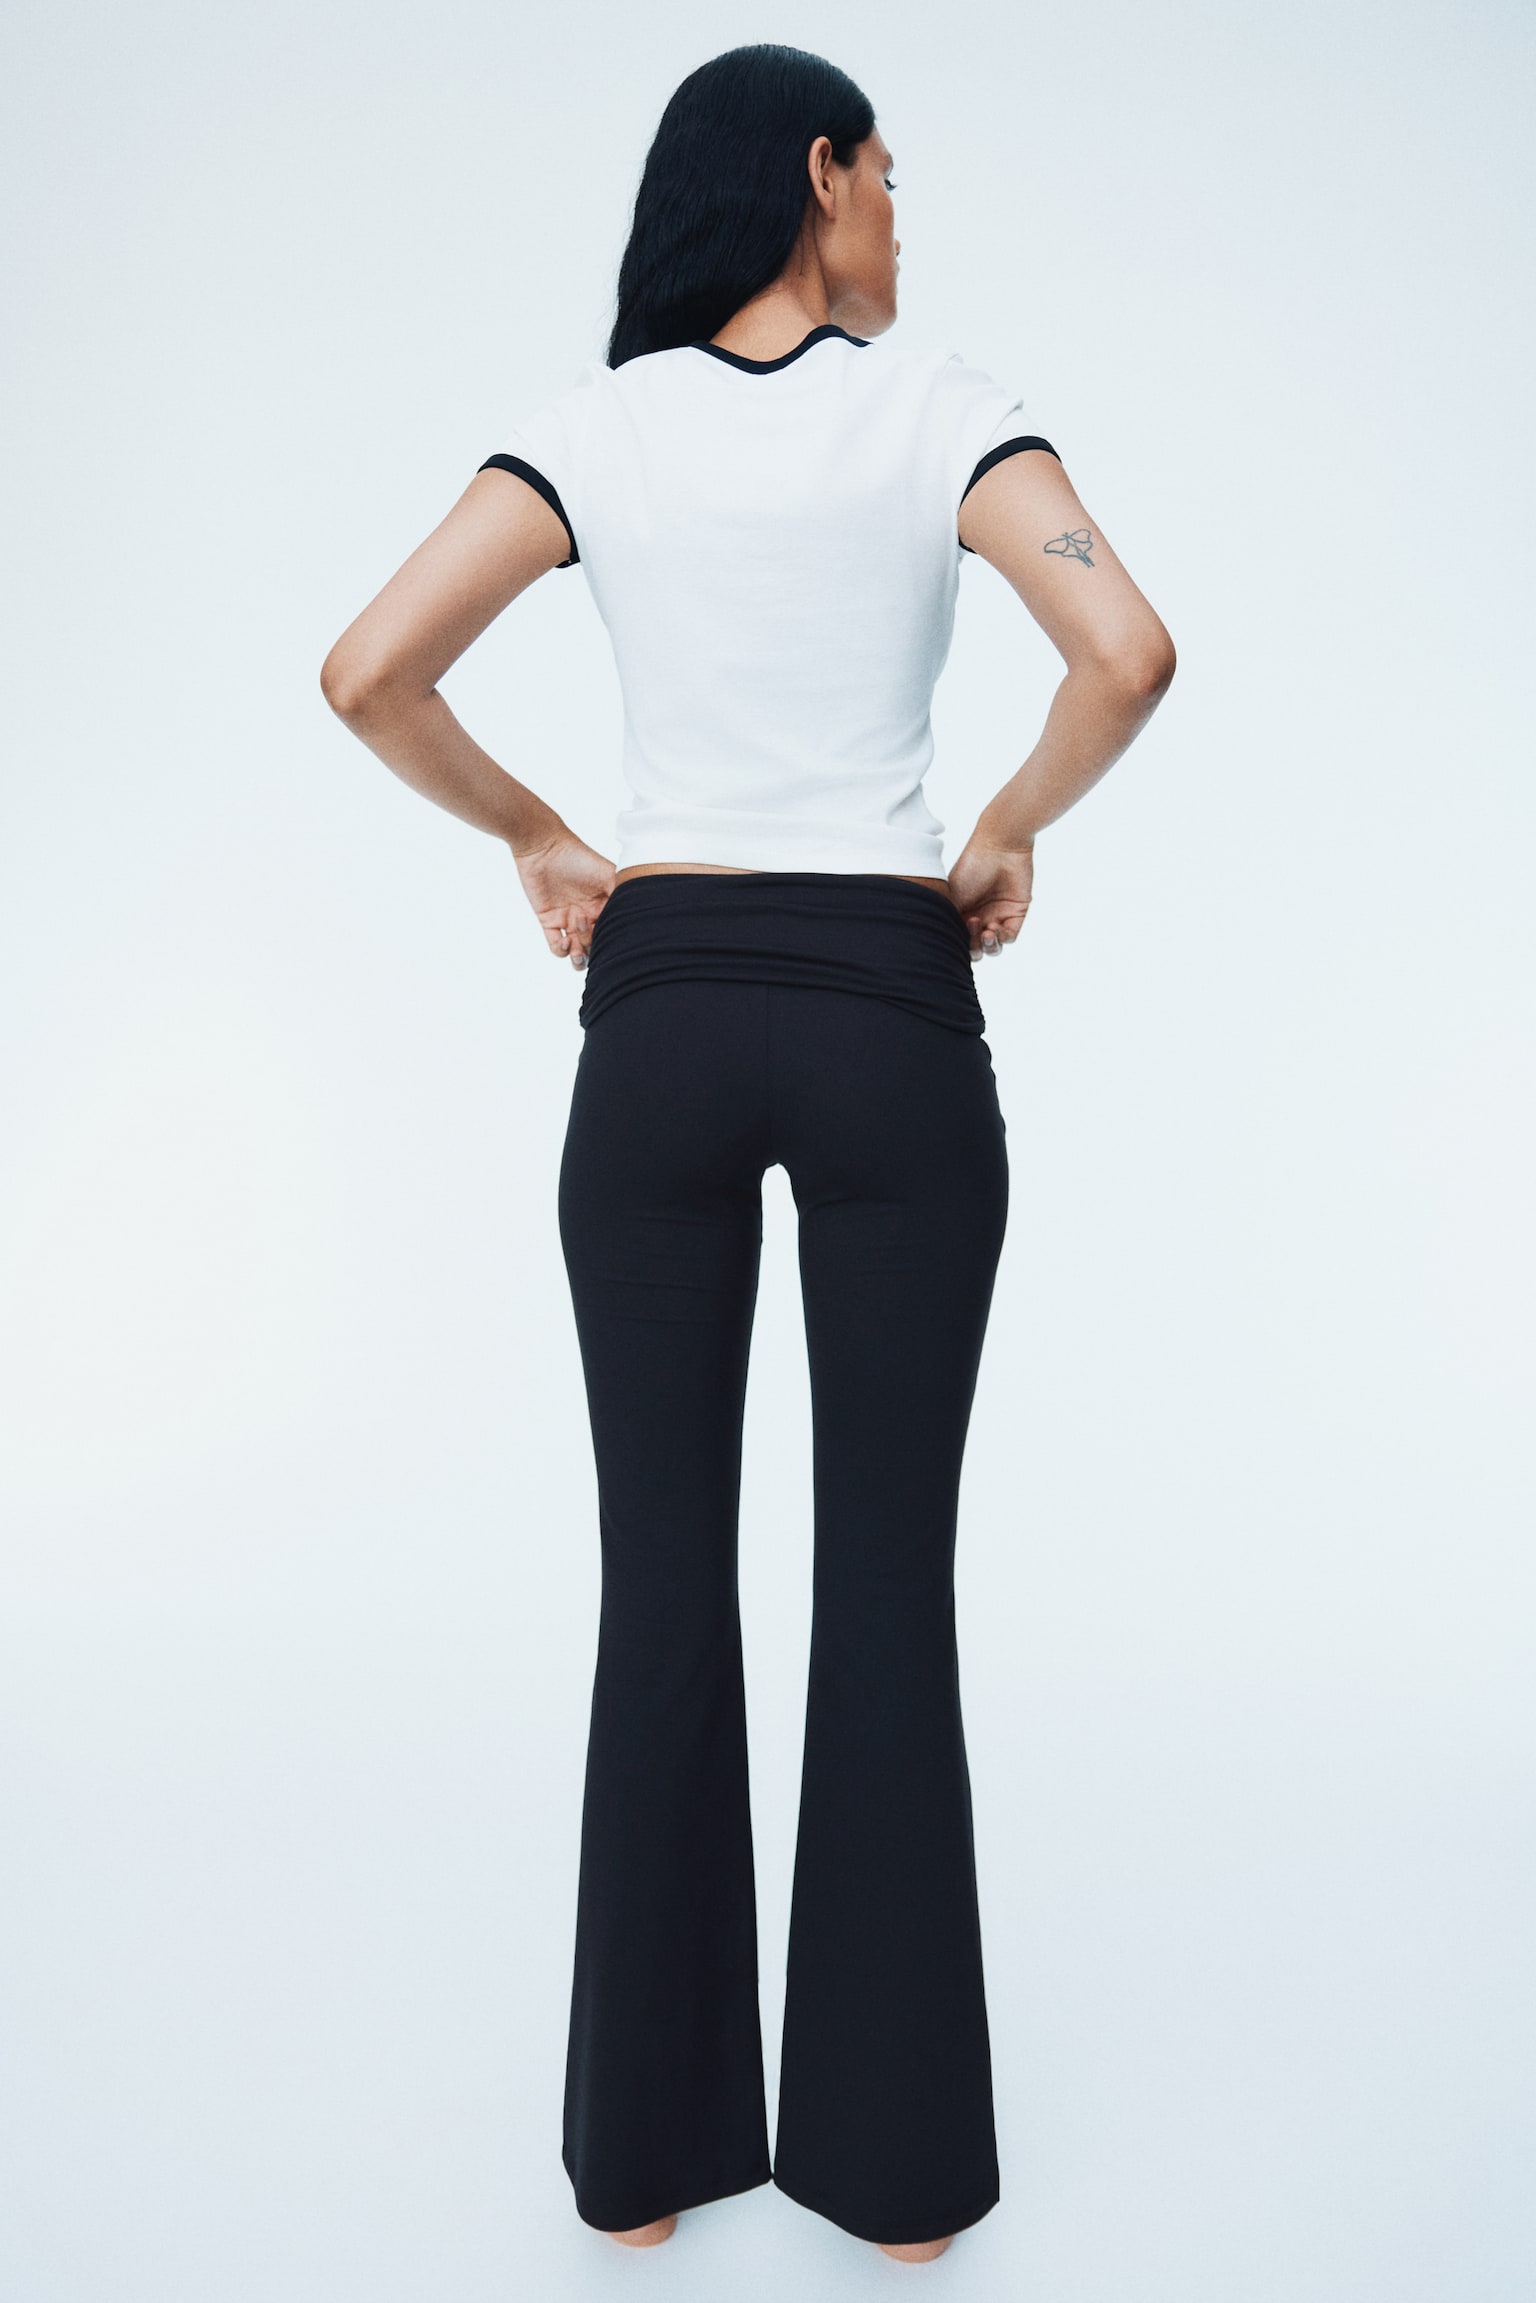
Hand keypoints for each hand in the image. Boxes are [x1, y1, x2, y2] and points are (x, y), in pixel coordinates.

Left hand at [510, 827, 615, 968]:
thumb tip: (638, 918)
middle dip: (594, 948)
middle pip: (596, 946)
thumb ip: (623, 895)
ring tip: (577, 951)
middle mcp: (589, 916)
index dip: (612, 940)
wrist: (544, 847)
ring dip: (579, 958)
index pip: (613, 932)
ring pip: (577, 952)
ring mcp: (568, 920)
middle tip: (586, 929)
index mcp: (605, 907)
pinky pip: (556, 947)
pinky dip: (561, 951)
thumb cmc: (578, 857)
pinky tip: (565, 941)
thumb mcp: (608, 874)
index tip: (610, 936)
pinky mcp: (549, 921)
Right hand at [947, 837, 1033, 958]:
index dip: (958, 943)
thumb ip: (949, 919)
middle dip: (973, 947)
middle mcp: (979, 917)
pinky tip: (994, 928)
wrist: (998, 848)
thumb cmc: (971, 867)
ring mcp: (998, 916)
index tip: (956, 931)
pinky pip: (1009, 937)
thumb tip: (944, 941)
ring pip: (993, 947)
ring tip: (986, 932)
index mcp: (961, 913)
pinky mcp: (1016, 914)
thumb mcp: (951, 895)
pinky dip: (1002, 938)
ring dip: (988, 946)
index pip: (959, 939)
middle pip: (975, 948)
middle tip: (973, 926)